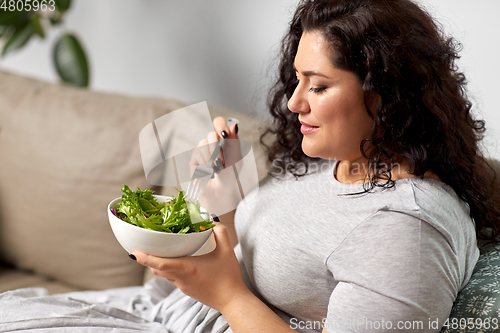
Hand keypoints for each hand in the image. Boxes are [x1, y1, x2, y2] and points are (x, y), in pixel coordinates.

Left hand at [133, 223, 247, 311]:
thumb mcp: (227, 251)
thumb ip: (220, 232)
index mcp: (188, 267)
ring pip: (163, 274)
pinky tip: (175, 262)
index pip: (160, 264)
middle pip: (157, 269)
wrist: (232, 301)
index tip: (134, 252)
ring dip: (157, 264)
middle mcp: (181, 278)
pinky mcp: (187, 290)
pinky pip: (172, 278)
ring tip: (156, 253)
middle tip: (141, 248)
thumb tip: (213, 220)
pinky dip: (168, 270)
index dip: (145, 258)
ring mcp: (183, 286)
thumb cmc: (229, 277)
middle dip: (146, 259)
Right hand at [189, 117, 242, 215]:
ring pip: (204, 143)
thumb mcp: (236, 159)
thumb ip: (234, 142)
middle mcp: (213, 142)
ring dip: (212, 157)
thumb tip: (234, 125)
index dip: (220, 125)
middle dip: (218, 148)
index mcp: (225, 140)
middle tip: (221, 161)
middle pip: (212, 133)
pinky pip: (198, 152)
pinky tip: (208, 171)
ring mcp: (203, 149)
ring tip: (215, 169)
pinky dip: (204, 162)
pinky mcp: (194, 157)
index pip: (220, 124)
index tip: (224, 133)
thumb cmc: (230, 176)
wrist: (219, 192)